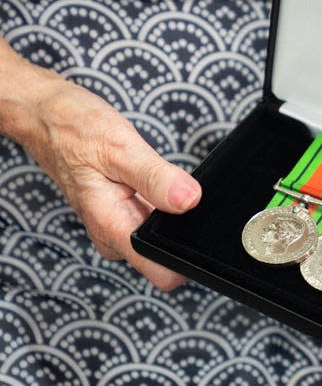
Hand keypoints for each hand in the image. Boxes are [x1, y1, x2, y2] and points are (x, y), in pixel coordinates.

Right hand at [1, 47, 200, 290]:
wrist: (48, 116)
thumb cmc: (75, 129)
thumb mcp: (119, 147)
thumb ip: (155, 177)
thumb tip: (189, 200)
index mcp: (113, 227)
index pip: (164, 273)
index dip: (189, 258)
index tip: (204, 229)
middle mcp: (116, 235)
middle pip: (169, 255)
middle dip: (185, 230)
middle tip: (186, 194)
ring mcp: (121, 226)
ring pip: (164, 236)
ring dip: (176, 215)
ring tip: (172, 184)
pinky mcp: (126, 213)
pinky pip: (158, 219)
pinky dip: (168, 204)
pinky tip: (165, 183)